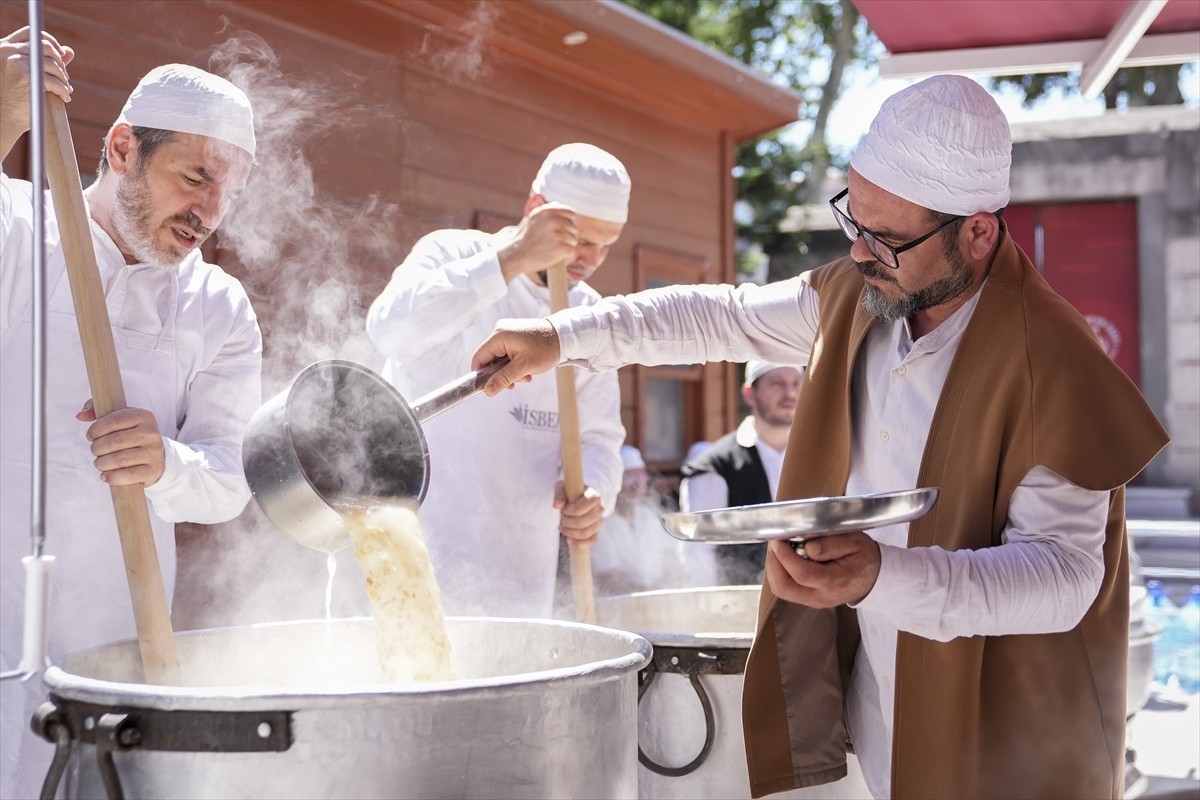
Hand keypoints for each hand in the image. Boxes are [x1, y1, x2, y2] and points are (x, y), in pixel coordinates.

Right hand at [1, 27, 73, 156]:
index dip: (51, 42)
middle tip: (65, 78)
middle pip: (46, 47)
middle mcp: (8, 51)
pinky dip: (64, 90)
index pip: (31, 33)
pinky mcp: (27, 77)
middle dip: (60, 63)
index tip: (62, 55)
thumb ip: (45, 60)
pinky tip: (64, 97)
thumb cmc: (12, 98)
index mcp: (4, 47)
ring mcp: (17, 62)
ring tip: (66, 89)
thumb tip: (69, 51)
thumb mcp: (24, 73)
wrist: (2, 118)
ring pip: (53, 64)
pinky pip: (55, 81)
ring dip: (64, 78)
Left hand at [77, 401, 165, 486]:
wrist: (156, 456)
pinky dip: (112, 477)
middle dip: (97, 448)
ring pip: (119, 459)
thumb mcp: (119, 419)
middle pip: (114, 441)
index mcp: (143, 416)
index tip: (90, 436)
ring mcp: (154, 452)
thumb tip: (80, 415)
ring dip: (101, 463)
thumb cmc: (131, 435)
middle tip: (96, 451)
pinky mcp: (153, 470)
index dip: (96, 430)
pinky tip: (106, 475)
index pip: (114, 421)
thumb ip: (97, 411)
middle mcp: (152, 433)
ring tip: (99, 463)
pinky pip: (128, 475)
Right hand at [472, 318, 560, 395]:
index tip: (489, 387)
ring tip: (526, 376)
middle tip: (514, 383)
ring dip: (510, 371)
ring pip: (499, 358)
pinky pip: (508, 353)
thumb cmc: (546, 349)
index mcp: (499, 336)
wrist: (564, 337)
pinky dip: (515, 364)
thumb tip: (487, 391)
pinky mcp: (515, 335)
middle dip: (501, 374)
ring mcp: (508, 332)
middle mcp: (500, 331)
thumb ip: (503, 379)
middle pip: (489, 359)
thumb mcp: (524, 367)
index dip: (480, 375)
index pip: (479, 358)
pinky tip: (527, 370)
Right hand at [495, 202, 576, 282]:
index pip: (571, 214)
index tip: (559, 231)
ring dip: (565, 246)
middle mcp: (554, 220)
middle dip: (567, 236)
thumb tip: (559, 204)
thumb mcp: (533, 218)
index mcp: (548, 211)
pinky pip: (571, 251)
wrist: (516, 254)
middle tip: (553, 243)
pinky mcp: (562, 248)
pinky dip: (564, 256)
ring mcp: (558, 234)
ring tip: (552, 249)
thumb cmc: (525, 238)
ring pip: (574, 240)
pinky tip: (553, 255)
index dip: (567, 223)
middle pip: (574, 228)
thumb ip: (547, 211)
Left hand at [554, 481, 603, 546]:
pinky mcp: (597, 531)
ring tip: (562, 528)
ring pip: (585, 533)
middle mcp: (600, 509)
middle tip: (561, 520)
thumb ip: (559, 495)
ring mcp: (599, 521)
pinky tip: (569, 540)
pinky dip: (579, 543)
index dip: (569, 511)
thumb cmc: (570, 491)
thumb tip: (557, 505)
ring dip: (570, 533)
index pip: (581, 508)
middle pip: (582, 522)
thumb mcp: (563, 488)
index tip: (563, 509)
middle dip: (568, 523)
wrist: (579, 497)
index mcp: (594, 496)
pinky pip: (591, 541)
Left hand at [764, 532, 881, 607]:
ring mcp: (815, 601)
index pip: (802, 574)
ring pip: (782, 590)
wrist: (875, 577)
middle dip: (774, 563)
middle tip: (776, 544)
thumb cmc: (865, 556)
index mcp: (837, 581)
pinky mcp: (809, 600)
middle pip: (784, 587)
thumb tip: (807, 547)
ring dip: (775, 568)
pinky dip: (780, 573)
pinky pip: (786, 590)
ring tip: (781, 549)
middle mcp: (823, 596)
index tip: (779, 539)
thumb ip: (831, 544)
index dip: (784, 556)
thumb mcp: (856, 542)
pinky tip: (786, 558)